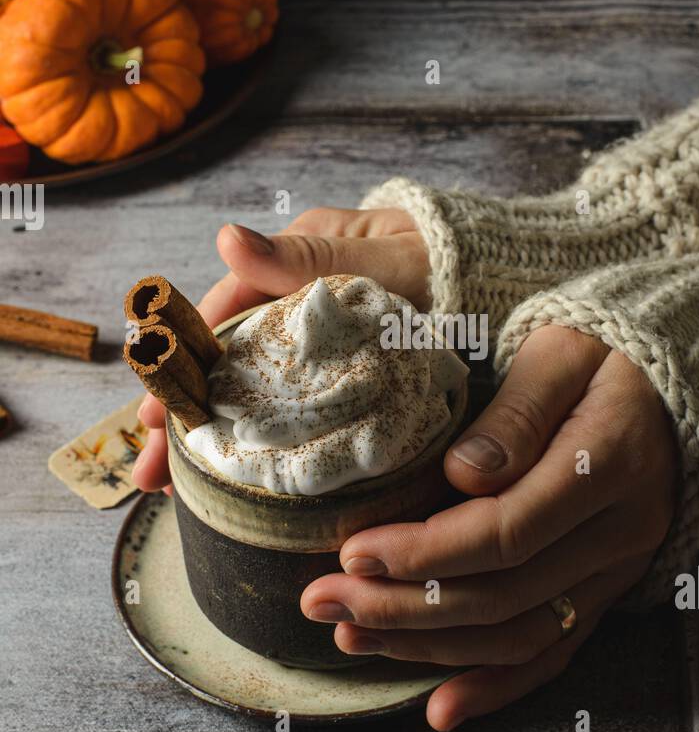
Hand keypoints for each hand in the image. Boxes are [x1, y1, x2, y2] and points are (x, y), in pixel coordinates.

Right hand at [132, 207, 427, 489]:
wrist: (515, 274)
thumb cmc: (455, 259)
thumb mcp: (388, 259)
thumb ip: (312, 260)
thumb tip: (227, 240)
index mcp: (300, 258)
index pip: (224, 316)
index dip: (185, 367)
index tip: (156, 414)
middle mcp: (302, 297)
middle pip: (229, 360)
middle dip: (188, 417)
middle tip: (150, 473)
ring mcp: (325, 337)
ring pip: (256, 389)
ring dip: (218, 438)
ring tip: (177, 491)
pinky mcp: (350, 370)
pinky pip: (295, 406)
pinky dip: (265, 440)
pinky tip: (240, 479)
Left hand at [300, 324, 678, 731]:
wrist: (677, 386)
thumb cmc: (605, 355)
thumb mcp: (560, 352)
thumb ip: (517, 410)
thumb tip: (462, 475)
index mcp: (609, 464)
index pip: (507, 531)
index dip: (426, 552)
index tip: (354, 553)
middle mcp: (620, 532)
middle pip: (504, 595)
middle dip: (404, 608)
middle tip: (322, 602)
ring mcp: (616, 571)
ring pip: (520, 634)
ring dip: (430, 647)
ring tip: (350, 639)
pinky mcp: (606, 592)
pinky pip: (555, 653)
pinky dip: (497, 688)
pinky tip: (440, 710)